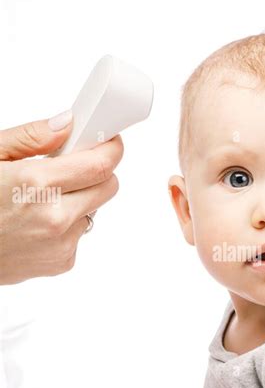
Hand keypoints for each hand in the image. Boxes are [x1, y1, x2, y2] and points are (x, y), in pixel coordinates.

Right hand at [0, 111, 122, 283]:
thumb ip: (30, 138)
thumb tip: (65, 124)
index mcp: (35, 184)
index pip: (101, 164)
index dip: (110, 148)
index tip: (108, 140)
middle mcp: (54, 217)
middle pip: (108, 187)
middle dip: (96, 172)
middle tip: (70, 166)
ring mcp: (60, 244)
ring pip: (93, 210)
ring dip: (78, 200)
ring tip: (40, 199)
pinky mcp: (61, 262)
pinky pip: (79, 233)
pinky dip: (66, 225)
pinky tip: (35, 222)